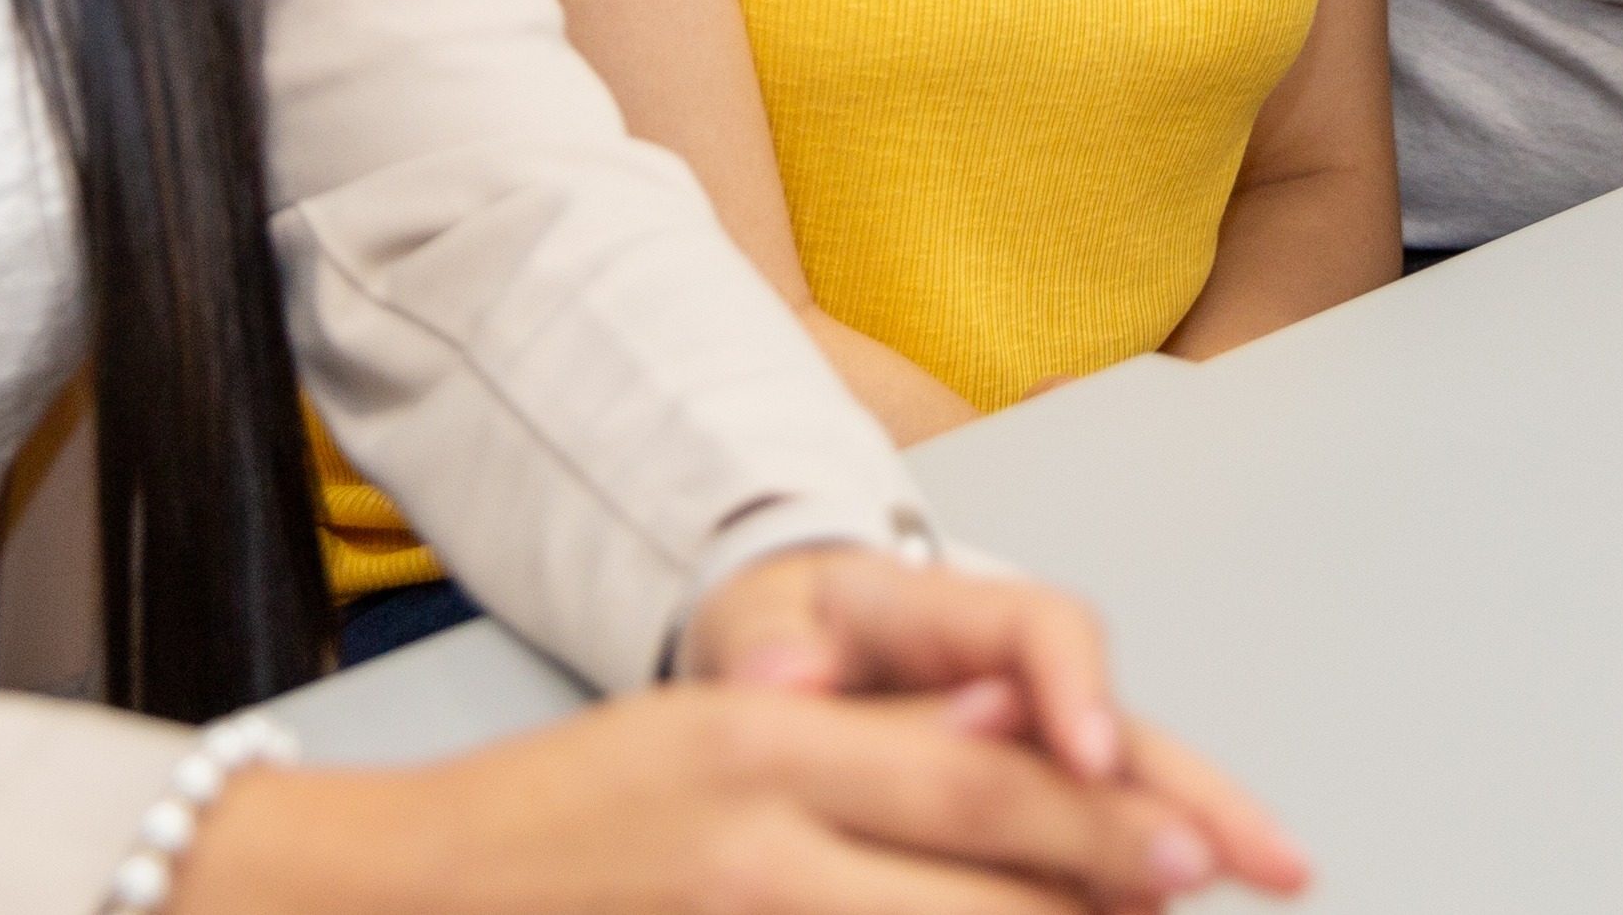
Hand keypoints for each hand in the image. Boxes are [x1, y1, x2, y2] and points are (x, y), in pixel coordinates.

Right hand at [182, 677, 1277, 914]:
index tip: (1202, 852)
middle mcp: (761, 856)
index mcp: (773, 753)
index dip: (1102, 827)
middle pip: (976, 901)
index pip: (978, 793)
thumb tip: (1015, 725)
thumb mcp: (732, 725)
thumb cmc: (581, 805)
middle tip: (1193, 897)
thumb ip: (877, 734)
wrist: (419, 887)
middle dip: (1093, 904)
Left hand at [688, 550, 1302, 894]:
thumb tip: (779, 676)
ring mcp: (1050, 735)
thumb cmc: (783, 639)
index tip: (1087, 754)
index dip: (1073, 687)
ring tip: (1278, 873)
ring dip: (1211, 825)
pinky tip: (1190, 899)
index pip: (1039, 628)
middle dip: (1195, 784)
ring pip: (1144, 780)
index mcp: (952, 613)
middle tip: (1248, 849)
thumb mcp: (763, 632)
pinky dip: (1152, 868)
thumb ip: (778, 653)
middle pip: (1128, 720)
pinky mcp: (1050, 793)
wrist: (788, 644)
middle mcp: (1025, 675)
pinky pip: (1112, 829)